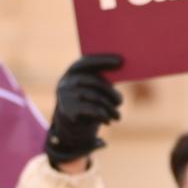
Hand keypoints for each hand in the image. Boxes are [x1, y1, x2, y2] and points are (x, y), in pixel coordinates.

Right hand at [45, 53, 123, 169]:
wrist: (69, 127)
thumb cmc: (86, 104)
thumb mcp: (92, 91)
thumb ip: (102, 82)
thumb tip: (122, 68)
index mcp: (72, 72)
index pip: (87, 61)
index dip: (103, 60)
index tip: (121, 60)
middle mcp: (67, 82)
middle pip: (95, 82)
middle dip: (111, 92)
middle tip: (120, 102)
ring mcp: (66, 96)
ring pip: (96, 98)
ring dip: (110, 109)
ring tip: (117, 117)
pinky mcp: (68, 110)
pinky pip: (93, 110)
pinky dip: (104, 116)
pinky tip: (108, 121)